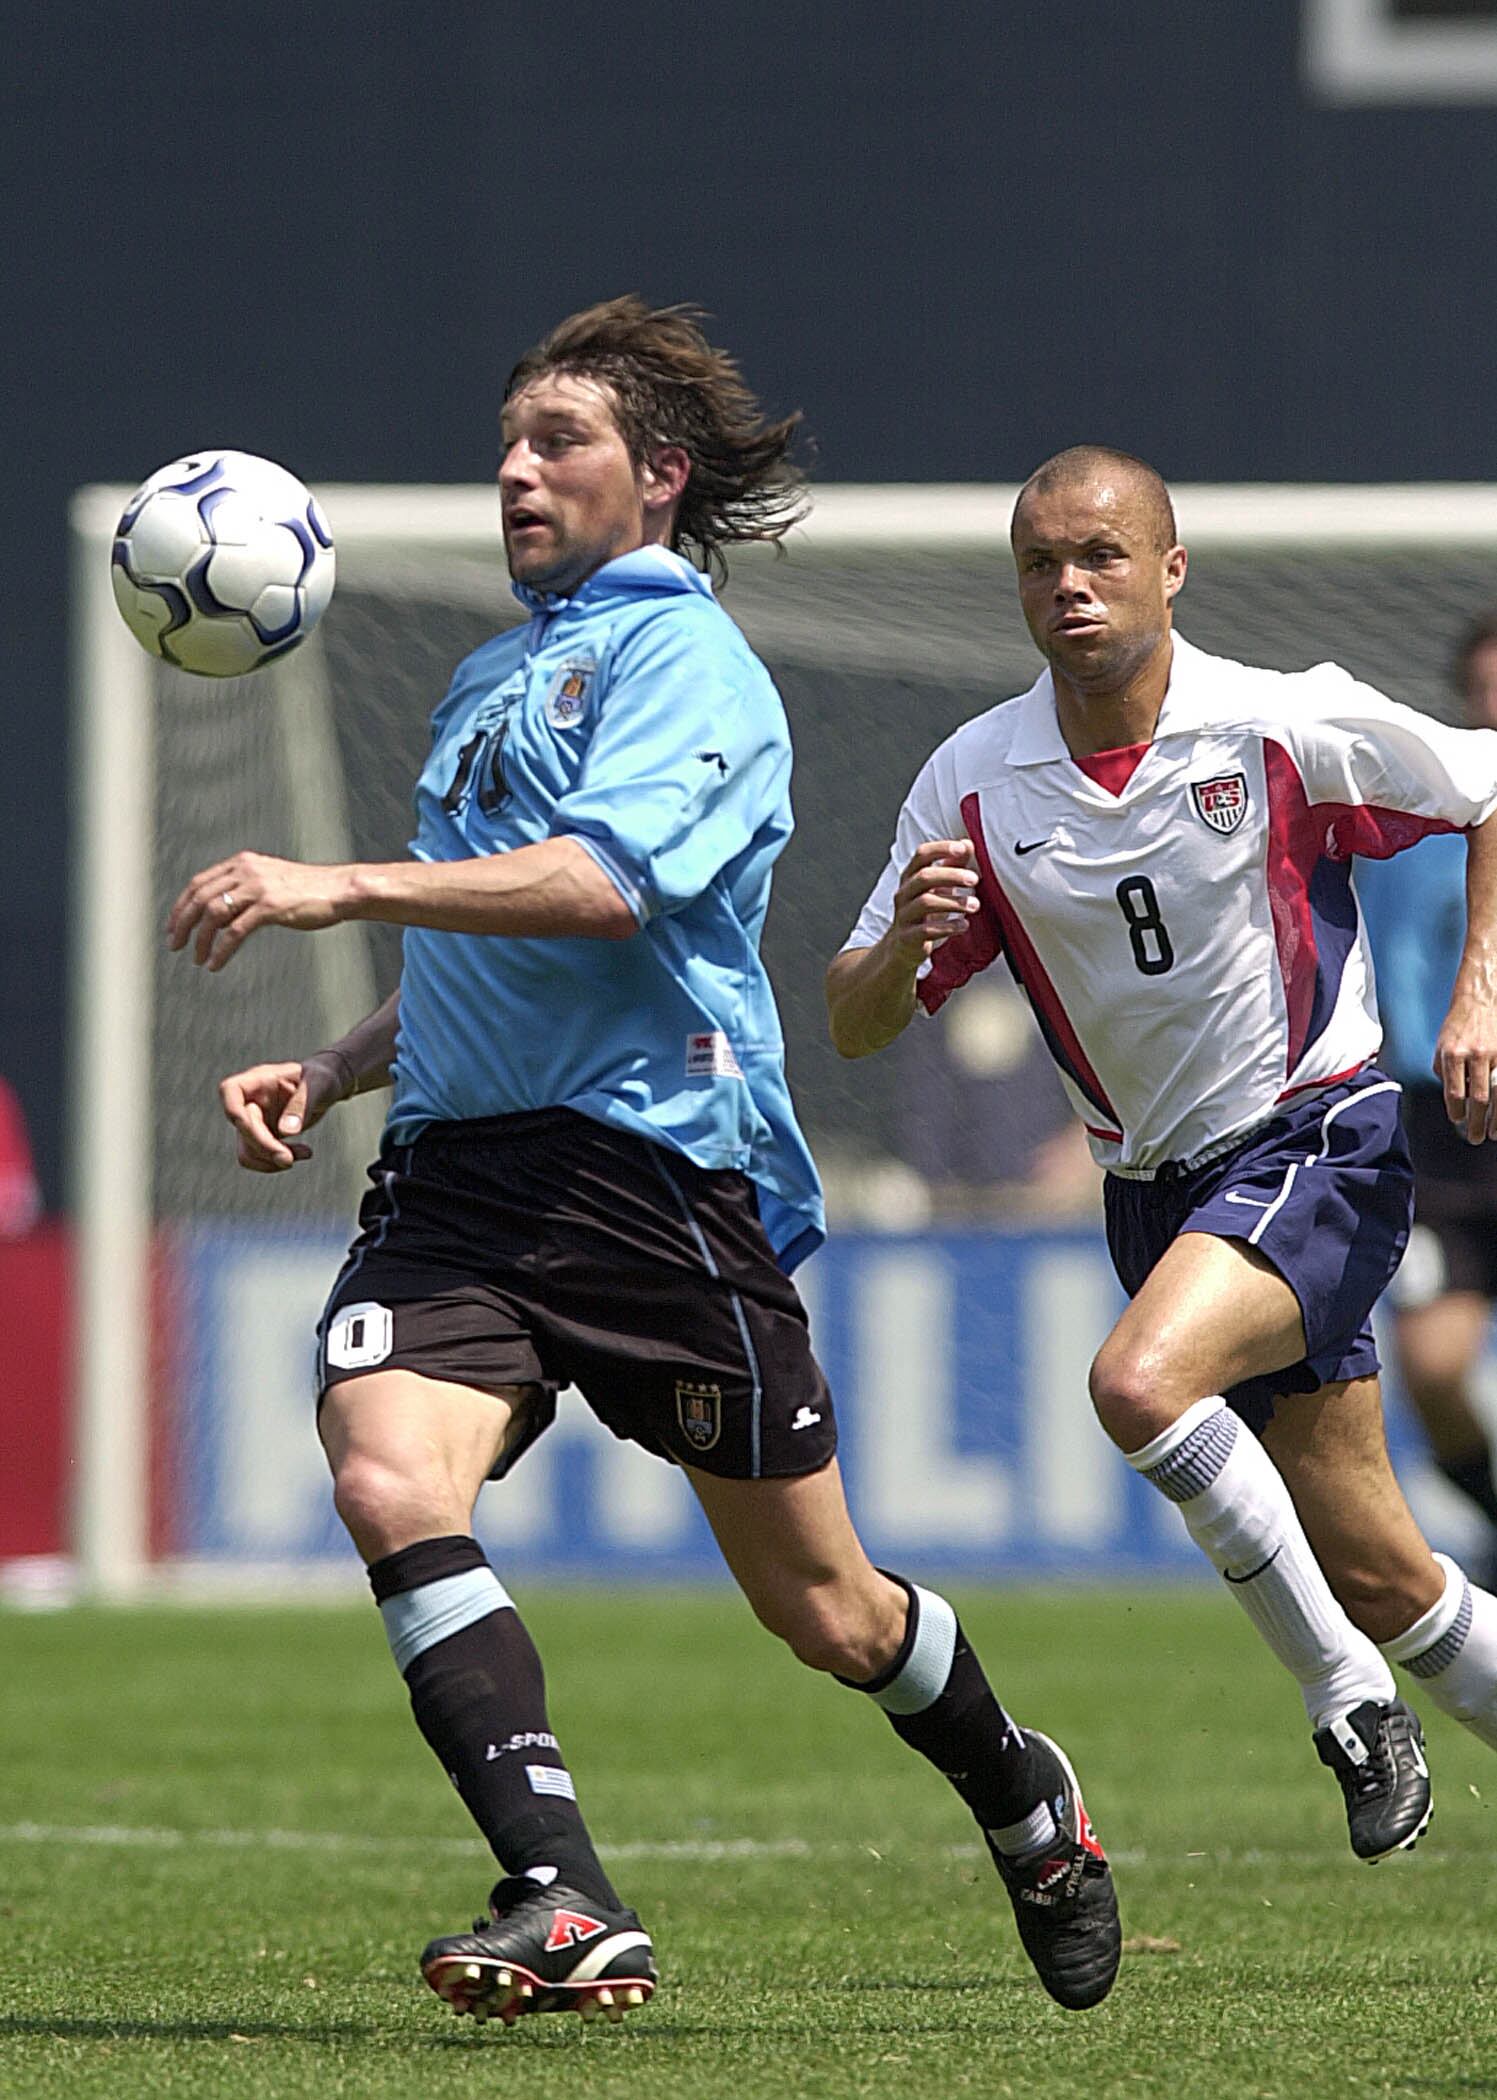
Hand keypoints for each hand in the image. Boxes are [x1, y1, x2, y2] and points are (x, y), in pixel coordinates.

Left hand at [166, 851, 351, 970]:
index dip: (180, 906)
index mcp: (243, 862)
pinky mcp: (270, 907)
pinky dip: (221, 950)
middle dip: (182, 924)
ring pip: (213, 914)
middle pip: (200, 897)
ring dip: (200, 940)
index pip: (198, 883)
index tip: (173, 927)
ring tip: (197, 958)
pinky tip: (216, 963)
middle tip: (175, 945)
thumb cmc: (308, 890)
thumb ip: (243, 892)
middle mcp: (246, 871)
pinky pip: (235, 932)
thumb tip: (215, 918)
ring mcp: (258, 888)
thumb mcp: (269, 882)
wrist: (340, 890)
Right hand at [219, 1053, 350, 1171]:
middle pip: (242, 1128)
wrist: (327, 1085)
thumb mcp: (319, 1085)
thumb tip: (285, 1131)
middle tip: (290, 1159)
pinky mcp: (264, 1136)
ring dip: (271, 1160)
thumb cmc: (322, 1078)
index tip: (261, 1134)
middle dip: (265, 1148)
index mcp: (258, 1079)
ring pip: (246, 1150)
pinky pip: (260, 1157)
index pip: (230, 1091)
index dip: (237, 1114)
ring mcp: (255, 1119)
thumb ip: (301, 1105)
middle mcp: (251, 1099)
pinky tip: (304, 1153)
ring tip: (304, 1153)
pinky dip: (278, 1161)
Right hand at [889, 839, 979, 964]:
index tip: (962, 848)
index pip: (922, 854)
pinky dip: (948, 927)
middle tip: (975, 879)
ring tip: (975, 905)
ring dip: (954, 902)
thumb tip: (968, 844)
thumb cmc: (925, 912)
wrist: (903, 946)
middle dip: (951, 875)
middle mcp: (904, 893)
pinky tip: (964, 925)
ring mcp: (904, 915)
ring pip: (926, 902)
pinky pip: (927, 930)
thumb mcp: (939, 887)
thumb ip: (953, 865)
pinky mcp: (908, 937)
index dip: (941, 848)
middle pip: (924, 877)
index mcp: (911, 876)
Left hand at [1435, 991, 1496, 1142]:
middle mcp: (1475, 1055)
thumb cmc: (1460, 1022)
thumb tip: (1452, 1096)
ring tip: (1493, 1133)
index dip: (1456, 1112)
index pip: (1454, 1093)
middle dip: (1477, 1123)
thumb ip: (1443, 1071)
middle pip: (1479, 1099)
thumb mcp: (1441, 1045)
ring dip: (1496, 1119)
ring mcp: (1496, 1055)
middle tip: (1476, 1138)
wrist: (1481, 998)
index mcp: (1453, 1055)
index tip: (1458, 1121)